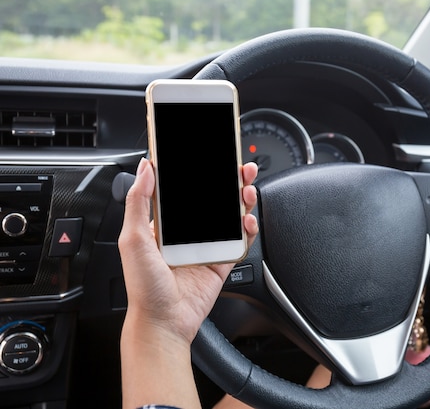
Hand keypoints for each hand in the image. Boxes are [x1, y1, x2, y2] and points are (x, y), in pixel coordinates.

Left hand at [118, 158, 258, 345]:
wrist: (164, 322)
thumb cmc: (144, 287)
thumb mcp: (133, 239)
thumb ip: (139, 202)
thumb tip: (145, 168)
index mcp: (164, 224)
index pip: (184, 190)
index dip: (198, 173)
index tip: (209, 158)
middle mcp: (186, 233)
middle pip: (212, 199)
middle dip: (228, 181)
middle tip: (239, 167)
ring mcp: (206, 247)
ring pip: (229, 216)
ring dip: (240, 199)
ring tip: (247, 189)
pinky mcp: (221, 262)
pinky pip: (239, 241)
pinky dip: (247, 228)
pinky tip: (247, 220)